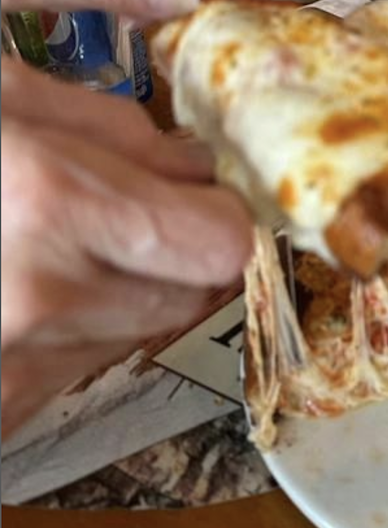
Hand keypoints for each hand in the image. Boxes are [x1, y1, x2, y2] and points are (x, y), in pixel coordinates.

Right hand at [0, 60, 254, 435]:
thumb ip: (102, 121)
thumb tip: (190, 160)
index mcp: (48, 202)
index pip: (221, 241)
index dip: (225, 213)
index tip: (210, 192)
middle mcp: (41, 296)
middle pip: (196, 289)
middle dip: (185, 246)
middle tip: (143, 208)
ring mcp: (16, 362)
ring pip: (145, 326)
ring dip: (133, 284)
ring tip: (65, 240)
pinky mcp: (2, 405)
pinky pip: (88, 363)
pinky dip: (83, 325)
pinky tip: (28, 283)